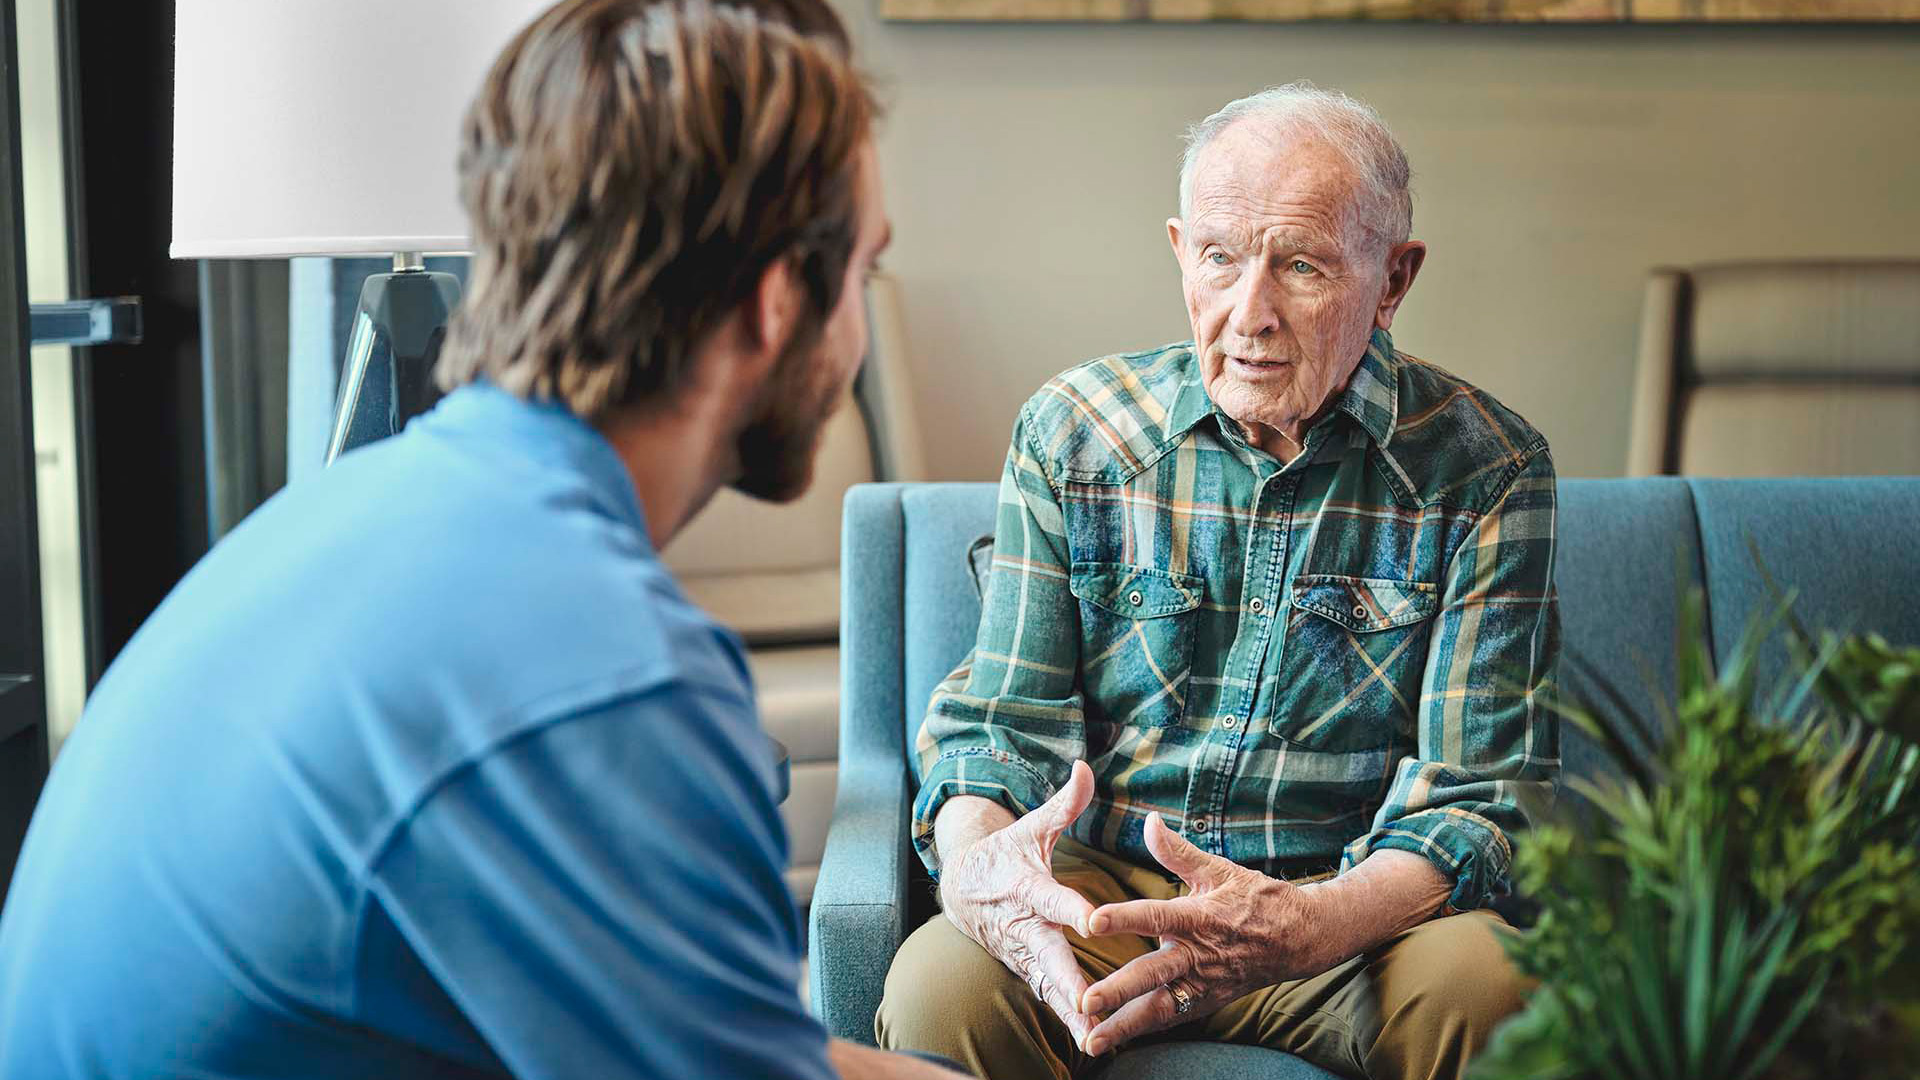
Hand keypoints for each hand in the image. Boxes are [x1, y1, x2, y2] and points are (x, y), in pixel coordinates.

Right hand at [937, 760, 1100, 1050]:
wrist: (960, 886)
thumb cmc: (1005, 852)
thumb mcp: (1030, 826)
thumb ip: (1064, 803)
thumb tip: (1084, 767)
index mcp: (1026, 886)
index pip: (1051, 898)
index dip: (1071, 908)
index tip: (1093, 920)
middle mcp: (1022, 923)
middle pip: (1046, 953)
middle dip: (1066, 977)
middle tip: (1088, 1001)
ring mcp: (1021, 952)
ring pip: (1046, 984)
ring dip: (1068, 1010)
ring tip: (1095, 1035)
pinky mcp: (1025, 969)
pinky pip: (1046, 996)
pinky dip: (1065, 1019)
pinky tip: (1091, 1040)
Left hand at [1079, 812, 1339, 1056]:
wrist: (1300, 938)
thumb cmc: (1256, 898)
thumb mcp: (1219, 869)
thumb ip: (1177, 851)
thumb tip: (1148, 821)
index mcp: (1198, 917)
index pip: (1155, 916)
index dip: (1124, 918)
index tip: (1092, 921)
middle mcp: (1198, 955)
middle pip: (1152, 974)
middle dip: (1118, 990)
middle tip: (1085, 1002)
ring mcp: (1203, 983)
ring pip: (1159, 1008)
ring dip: (1124, 1025)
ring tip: (1091, 1041)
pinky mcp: (1206, 1001)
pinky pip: (1171, 1018)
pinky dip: (1143, 1030)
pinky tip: (1113, 1040)